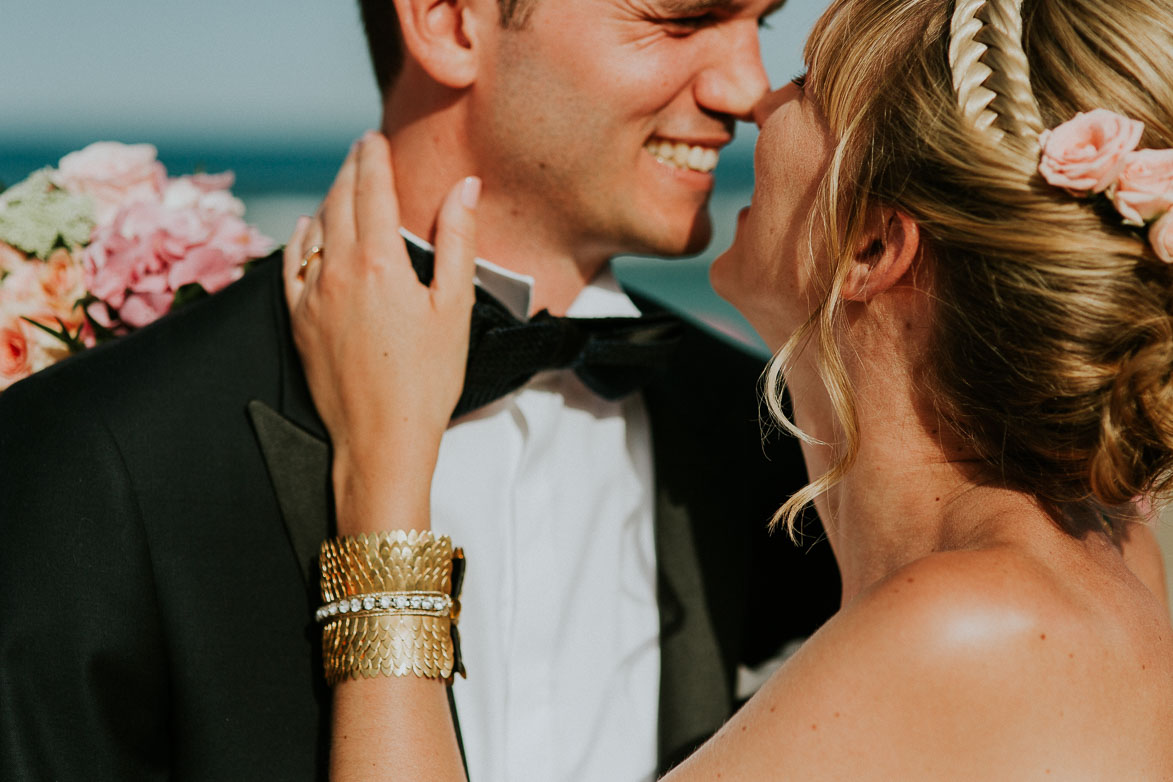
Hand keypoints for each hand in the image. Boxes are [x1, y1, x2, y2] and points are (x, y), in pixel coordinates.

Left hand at [283, 131, 479, 531]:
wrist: (380, 440)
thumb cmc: (427, 381)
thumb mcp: (454, 308)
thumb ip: (457, 241)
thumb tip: (465, 188)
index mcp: (379, 262)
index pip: (372, 190)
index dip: (374, 158)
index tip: (376, 138)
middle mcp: (336, 271)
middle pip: (339, 201)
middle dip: (350, 169)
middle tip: (361, 149)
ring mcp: (311, 297)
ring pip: (314, 229)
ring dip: (328, 198)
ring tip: (343, 183)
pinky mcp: (298, 322)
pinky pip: (291, 264)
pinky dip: (301, 237)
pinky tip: (308, 229)